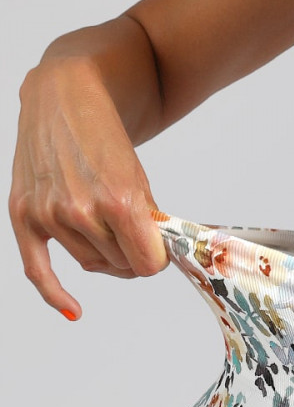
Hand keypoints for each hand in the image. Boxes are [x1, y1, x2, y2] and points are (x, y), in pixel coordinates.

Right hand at [8, 59, 167, 320]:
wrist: (64, 96)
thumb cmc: (105, 137)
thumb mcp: (140, 181)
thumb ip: (147, 225)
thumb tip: (156, 262)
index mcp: (119, 201)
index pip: (148, 265)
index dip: (156, 258)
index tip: (156, 247)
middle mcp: (81, 210)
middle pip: (121, 266)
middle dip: (131, 252)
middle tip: (131, 231)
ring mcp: (50, 213)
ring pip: (91, 265)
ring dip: (104, 254)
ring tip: (106, 225)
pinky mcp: (24, 213)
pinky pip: (38, 269)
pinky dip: (56, 294)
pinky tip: (74, 310)